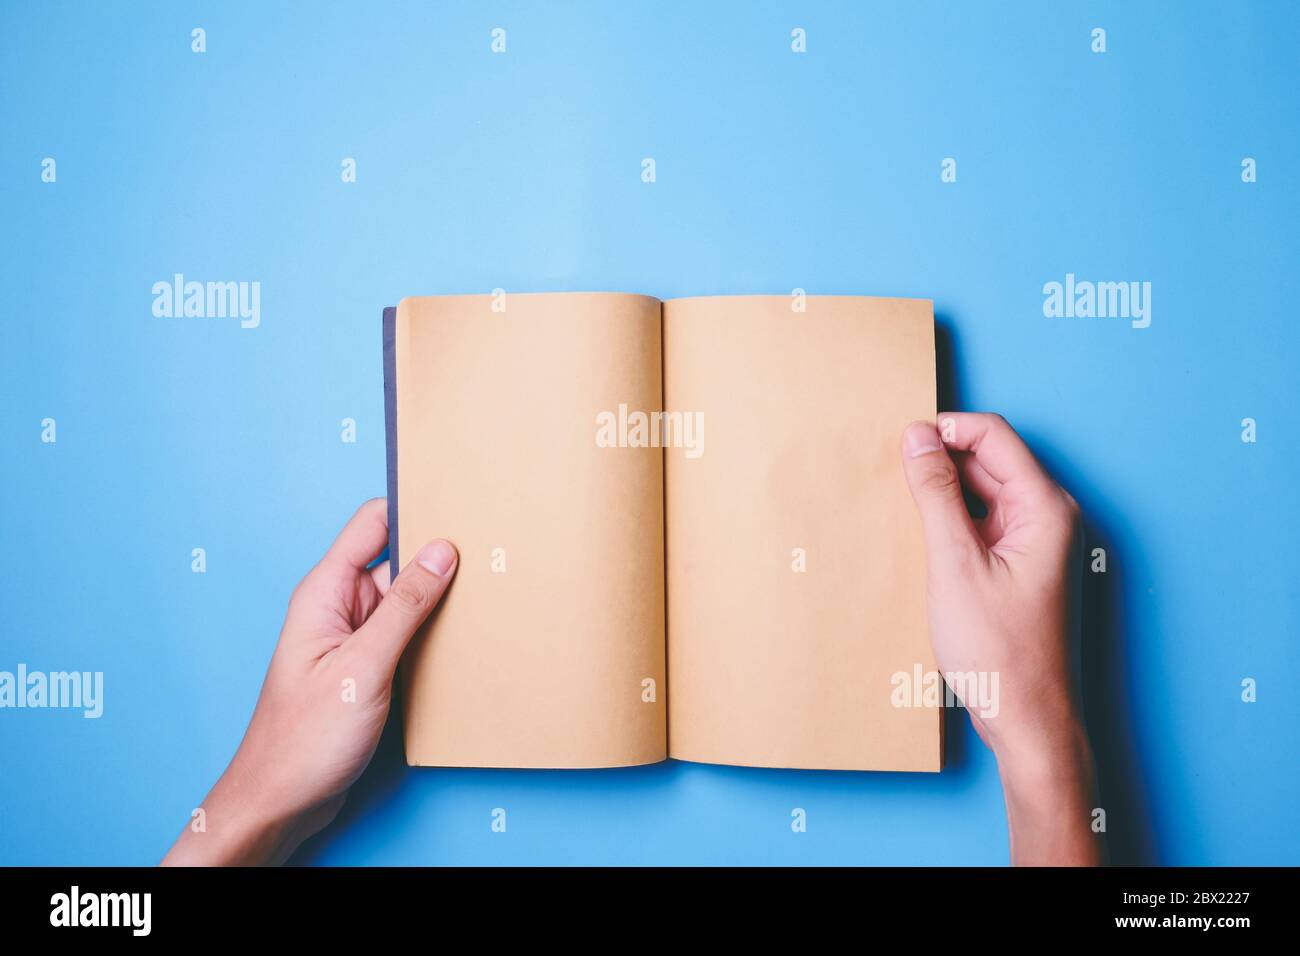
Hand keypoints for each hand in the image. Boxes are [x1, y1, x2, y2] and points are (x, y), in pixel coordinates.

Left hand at [162, 499, 457, 864]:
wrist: (280, 803)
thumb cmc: (302, 741)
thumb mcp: (363, 667)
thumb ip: (404, 607)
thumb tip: (441, 552)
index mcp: (326, 592)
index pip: (373, 523)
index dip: (414, 507)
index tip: (458, 504)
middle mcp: (340, 608)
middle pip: (398, 561)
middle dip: (439, 558)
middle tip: (487, 557)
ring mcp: (354, 637)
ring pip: (407, 600)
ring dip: (440, 602)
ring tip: (484, 600)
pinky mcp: (368, 666)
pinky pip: (407, 635)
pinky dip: (433, 635)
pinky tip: (462, 643)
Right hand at [901, 413, 1102, 864]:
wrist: (1025, 717)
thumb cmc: (999, 651)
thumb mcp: (953, 562)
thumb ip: (935, 492)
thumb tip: (917, 436)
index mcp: (1044, 507)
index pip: (994, 435)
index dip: (945, 429)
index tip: (902, 441)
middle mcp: (1048, 516)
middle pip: (989, 459)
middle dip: (941, 459)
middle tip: (894, 477)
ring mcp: (1037, 541)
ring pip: (984, 490)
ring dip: (944, 491)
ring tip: (906, 510)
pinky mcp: (1021, 564)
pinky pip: (984, 521)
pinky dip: (953, 520)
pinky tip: (925, 539)